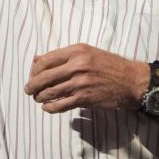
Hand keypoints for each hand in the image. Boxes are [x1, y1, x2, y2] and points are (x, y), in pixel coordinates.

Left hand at [24, 43, 145, 113]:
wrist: (130, 81)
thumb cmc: (109, 65)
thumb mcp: (88, 52)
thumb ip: (63, 56)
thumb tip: (37, 59)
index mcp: (77, 51)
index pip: (45, 60)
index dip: (35, 69)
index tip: (33, 75)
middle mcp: (76, 66)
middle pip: (44, 77)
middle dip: (32, 85)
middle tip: (29, 89)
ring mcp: (79, 83)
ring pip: (49, 92)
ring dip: (39, 97)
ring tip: (38, 98)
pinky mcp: (83, 99)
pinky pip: (59, 105)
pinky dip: (49, 108)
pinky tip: (47, 107)